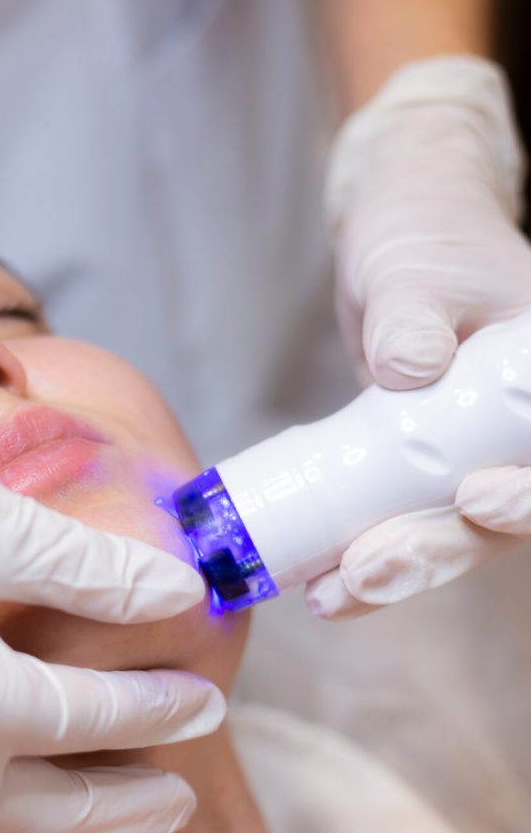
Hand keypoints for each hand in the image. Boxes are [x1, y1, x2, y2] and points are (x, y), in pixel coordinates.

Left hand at [307, 56, 530, 617]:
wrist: (396, 240)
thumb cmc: (423, 236)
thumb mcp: (417, 267)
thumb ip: (414, 313)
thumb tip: (412, 368)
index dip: (527, 496)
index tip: (476, 498)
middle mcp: (520, 433)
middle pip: (499, 517)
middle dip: (436, 550)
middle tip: (369, 570)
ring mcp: (471, 455)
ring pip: (447, 532)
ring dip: (394, 568)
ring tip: (333, 595)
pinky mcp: (419, 468)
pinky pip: (399, 519)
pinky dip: (363, 551)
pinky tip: (322, 582)